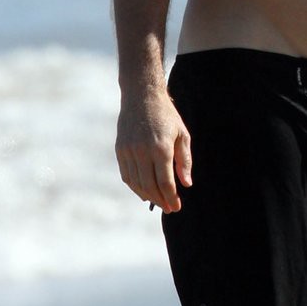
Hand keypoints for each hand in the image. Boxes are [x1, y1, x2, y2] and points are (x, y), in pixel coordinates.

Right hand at [115, 88, 191, 212]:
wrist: (141, 96)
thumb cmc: (166, 116)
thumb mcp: (182, 135)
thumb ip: (184, 161)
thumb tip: (186, 184)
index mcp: (160, 148)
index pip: (165, 182)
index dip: (171, 197)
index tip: (177, 207)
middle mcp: (142, 151)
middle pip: (150, 186)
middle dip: (161, 201)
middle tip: (169, 208)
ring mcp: (129, 151)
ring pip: (136, 183)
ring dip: (147, 196)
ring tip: (158, 202)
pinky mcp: (120, 150)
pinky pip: (127, 175)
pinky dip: (135, 187)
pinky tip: (144, 192)